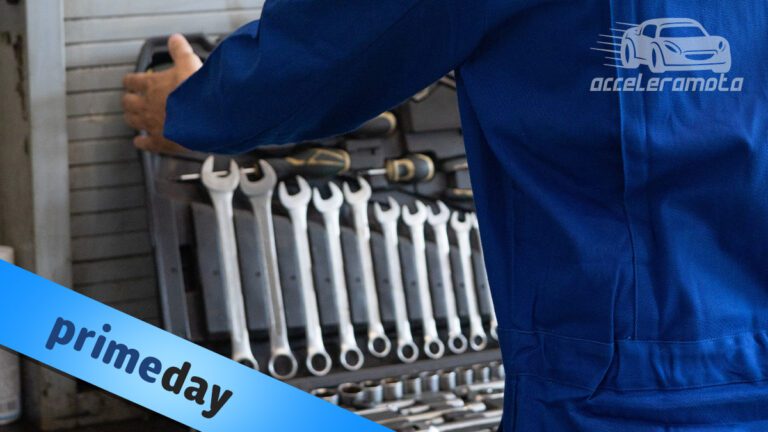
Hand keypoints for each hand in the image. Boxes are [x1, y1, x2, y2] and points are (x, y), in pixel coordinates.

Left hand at [122, 34, 202, 153]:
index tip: (129, 81)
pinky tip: (141, 143)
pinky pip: (145, 144)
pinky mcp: (160, 141)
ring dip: (132, 119)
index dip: (130, 81)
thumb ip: (180, 51)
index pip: (132, 81)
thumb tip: (175, 39)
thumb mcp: (189, 63)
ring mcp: (151, 124)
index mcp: (152, 85)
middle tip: (130, 100)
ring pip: (132, 122)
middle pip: (128, 102)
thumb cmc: (197, 91)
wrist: (206, 117)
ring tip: (134, 119)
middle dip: (128, 100)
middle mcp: (147, 105)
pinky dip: (142, 143)